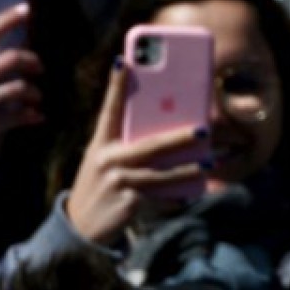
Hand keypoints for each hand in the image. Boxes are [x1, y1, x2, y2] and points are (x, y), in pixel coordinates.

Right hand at [0, 3, 41, 185]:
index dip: (7, 20)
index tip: (26, 10)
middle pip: (11, 59)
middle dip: (33, 61)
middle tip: (39, 67)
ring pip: (20, 87)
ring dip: (34, 92)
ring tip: (35, 98)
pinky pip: (19, 116)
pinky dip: (33, 115)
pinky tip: (36, 117)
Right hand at [65, 59, 207, 244]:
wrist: (80, 228)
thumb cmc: (101, 188)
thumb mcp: (106, 163)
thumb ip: (128, 148)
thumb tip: (170, 136)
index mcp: (101, 144)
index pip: (109, 111)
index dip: (116, 87)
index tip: (123, 61)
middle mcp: (107, 159)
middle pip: (150, 145)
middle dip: (180, 137)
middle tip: (204, 130)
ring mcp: (117, 181)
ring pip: (162, 173)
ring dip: (189, 169)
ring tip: (209, 164)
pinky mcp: (127, 202)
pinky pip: (161, 197)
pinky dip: (177, 197)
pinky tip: (192, 195)